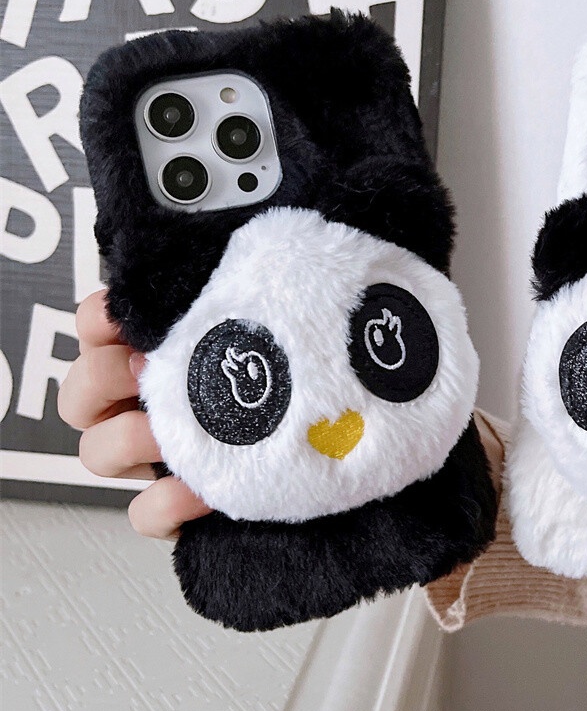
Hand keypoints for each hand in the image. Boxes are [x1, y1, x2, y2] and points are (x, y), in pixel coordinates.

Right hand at [60, 292, 505, 540]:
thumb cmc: (342, 371)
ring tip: (169, 430)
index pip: (108, 324)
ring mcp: (175, 453)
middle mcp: (169, 397)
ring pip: (100, 450)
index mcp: (187, 342)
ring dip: (126, 437)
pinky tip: (202, 492)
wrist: (378, 449)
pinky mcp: (192, 508)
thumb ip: (303, 265)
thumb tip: (337, 195)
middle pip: (85, 388)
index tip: (116, 314)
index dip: (99, 316)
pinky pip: (148, 515)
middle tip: (143, 370)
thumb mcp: (323, 307)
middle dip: (99, 376)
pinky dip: (165, 504)